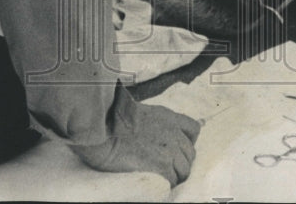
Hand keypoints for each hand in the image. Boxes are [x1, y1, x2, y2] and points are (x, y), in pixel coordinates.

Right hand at [71, 91, 200, 186]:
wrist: (102, 128)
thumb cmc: (110, 121)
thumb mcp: (138, 112)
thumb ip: (152, 122)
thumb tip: (151, 133)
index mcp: (167, 117)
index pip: (193, 129)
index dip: (187, 142)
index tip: (177, 149)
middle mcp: (173, 132)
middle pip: (190, 154)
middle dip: (180, 162)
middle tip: (165, 167)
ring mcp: (169, 149)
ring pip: (183, 170)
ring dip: (174, 175)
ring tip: (159, 176)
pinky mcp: (162, 166)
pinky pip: (172, 180)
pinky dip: (166, 183)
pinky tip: (154, 180)